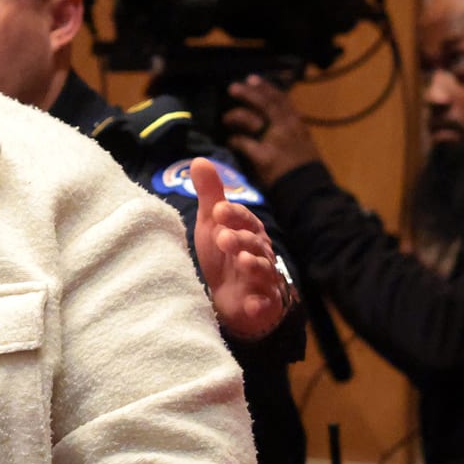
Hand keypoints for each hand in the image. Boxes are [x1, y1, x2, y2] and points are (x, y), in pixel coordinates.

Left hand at [192, 158, 289, 342]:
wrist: (230, 295)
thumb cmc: (222, 253)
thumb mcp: (212, 223)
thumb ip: (210, 195)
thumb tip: (199, 160)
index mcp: (248, 231)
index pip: (245, 219)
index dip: (233, 215)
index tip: (218, 210)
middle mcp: (259, 252)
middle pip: (253, 243)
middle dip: (240, 239)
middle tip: (223, 237)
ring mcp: (262, 278)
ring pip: (262, 269)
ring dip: (252, 265)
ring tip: (241, 261)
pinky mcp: (262, 303)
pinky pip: (264, 303)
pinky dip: (260, 303)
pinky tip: (253, 303)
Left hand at [222, 75, 322, 188]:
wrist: (310, 191)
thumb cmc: (305, 169)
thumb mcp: (303, 142)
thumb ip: (289, 130)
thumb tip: (272, 121)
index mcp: (297, 124)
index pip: (281, 99)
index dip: (266, 88)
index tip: (253, 79)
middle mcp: (286, 128)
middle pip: (264, 103)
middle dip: (248, 93)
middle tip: (233, 88)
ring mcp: (275, 142)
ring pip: (251, 120)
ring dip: (236, 116)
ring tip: (226, 117)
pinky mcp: (264, 157)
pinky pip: (244, 144)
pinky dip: (235, 140)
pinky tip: (230, 141)